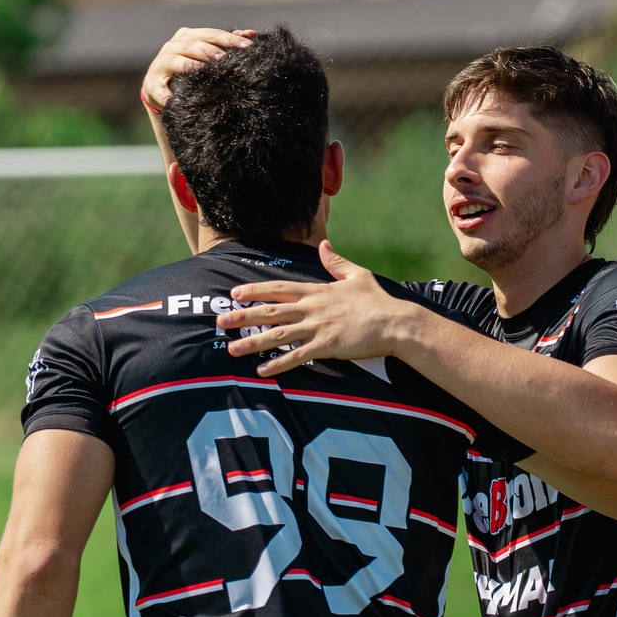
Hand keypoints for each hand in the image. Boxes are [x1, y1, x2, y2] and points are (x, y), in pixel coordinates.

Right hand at [141, 27, 255, 110]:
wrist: (166, 94)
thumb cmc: (194, 73)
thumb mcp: (208, 58)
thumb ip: (226, 45)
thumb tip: (252, 34)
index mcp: (187, 37)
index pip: (210, 34)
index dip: (229, 39)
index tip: (248, 47)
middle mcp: (172, 47)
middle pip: (192, 45)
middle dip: (209, 50)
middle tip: (224, 58)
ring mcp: (159, 64)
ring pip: (174, 60)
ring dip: (187, 65)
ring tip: (200, 70)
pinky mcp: (151, 84)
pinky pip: (158, 89)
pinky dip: (164, 95)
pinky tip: (172, 100)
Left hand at [217, 242, 418, 374]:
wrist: (396, 322)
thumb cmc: (379, 301)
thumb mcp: (357, 275)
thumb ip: (336, 262)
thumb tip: (324, 245)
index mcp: (318, 291)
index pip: (280, 289)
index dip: (255, 290)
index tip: (235, 293)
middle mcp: (313, 308)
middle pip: (271, 311)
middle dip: (243, 316)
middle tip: (221, 321)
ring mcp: (318, 327)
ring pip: (278, 335)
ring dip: (253, 342)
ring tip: (232, 349)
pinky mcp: (327, 346)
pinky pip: (297, 356)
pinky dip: (278, 363)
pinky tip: (262, 370)